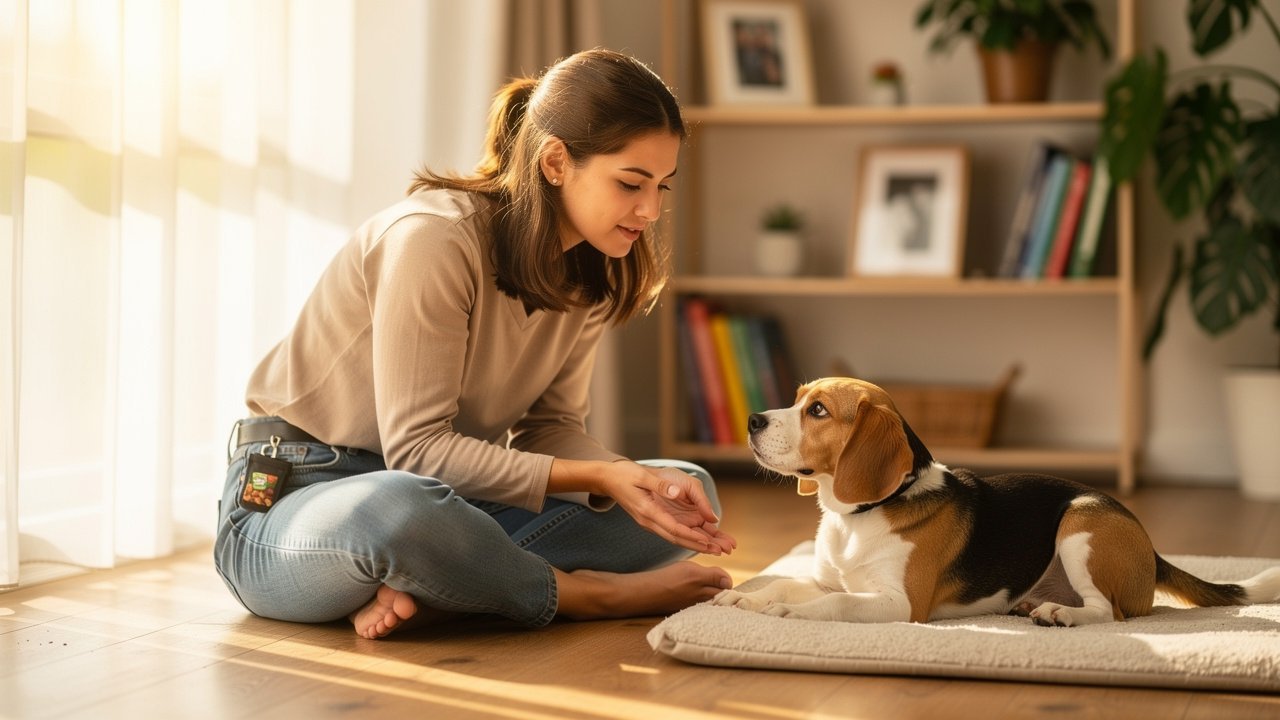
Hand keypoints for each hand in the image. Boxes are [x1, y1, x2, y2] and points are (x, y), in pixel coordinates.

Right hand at [604, 463, 736, 555]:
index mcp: (647, 512)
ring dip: (699, 542)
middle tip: (722, 550)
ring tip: (720, 547)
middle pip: (678, 538)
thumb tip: (678, 492)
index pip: (673, 529)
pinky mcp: (655, 518)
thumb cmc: (624, 475)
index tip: (708, 541)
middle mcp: (650, 521)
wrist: (608, 479)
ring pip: (678, 536)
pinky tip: (705, 536)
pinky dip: (691, 534)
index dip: (691, 536)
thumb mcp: (642, 475)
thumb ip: (660, 485)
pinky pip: (675, 530)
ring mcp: (652, 521)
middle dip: (700, 545)